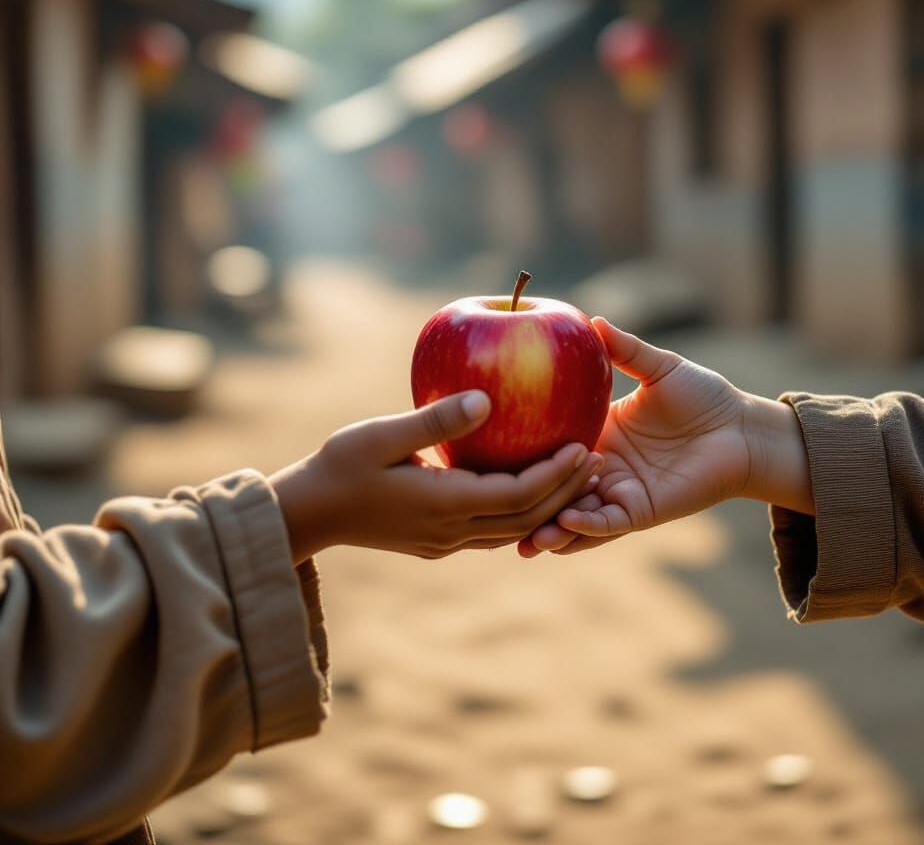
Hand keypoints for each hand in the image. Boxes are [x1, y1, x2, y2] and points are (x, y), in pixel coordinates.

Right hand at [271, 390, 602, 562]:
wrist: (307, 514)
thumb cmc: (339, 466)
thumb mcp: (382, 435)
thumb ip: (435, 420)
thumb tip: (487, 399)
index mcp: (444, 505)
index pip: (518, 495)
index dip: (555, 474)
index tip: (583, 446)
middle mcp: (452, 531)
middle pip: (526, 517)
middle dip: (565, 491)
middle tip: (597, 459)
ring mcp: (444, 542)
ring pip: (512, 529)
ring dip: (547, 505)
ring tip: (576, 476)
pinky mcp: (436, 541)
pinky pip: (492, 529)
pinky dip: (520, 511)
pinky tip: (529, 487)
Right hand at [519, 320, 811, 556]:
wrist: (742, 428)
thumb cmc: (703, 396)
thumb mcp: (659, 368)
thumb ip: (626, 350)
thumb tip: (593, 320)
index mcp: (598, 433)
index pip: (552, 447)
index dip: (524, 454)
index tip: (491, 454)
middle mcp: (602, 467)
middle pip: (555, 489)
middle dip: (526, 503)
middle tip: (488, 505)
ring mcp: (620, 492)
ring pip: (575, 515)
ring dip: (550, 526)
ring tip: (521, 535)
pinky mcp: (643, 510)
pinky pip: (609, 523)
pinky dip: (587, 527)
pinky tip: (568, 521)